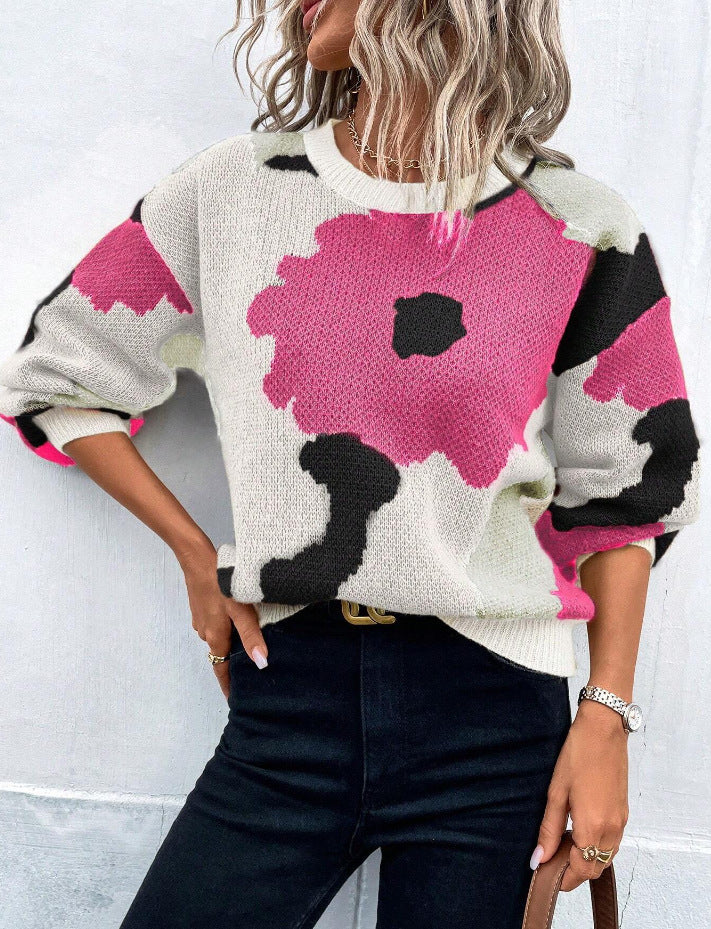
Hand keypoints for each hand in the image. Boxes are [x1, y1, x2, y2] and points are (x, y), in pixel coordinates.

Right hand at [178, 541, 268, 699]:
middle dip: (233, 664)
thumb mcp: (240, 609)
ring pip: (219, 638)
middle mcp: (205, 633)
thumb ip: (251, 636)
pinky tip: (239, 620)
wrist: (196, 558)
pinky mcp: (201, 608)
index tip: (235, 701)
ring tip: (250, 643)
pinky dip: (226, 628)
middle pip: (220, 655)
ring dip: (231, 643)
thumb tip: (262, 664)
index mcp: (215, 637)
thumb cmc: (221, 583)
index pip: (220, 670)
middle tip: (252, 670)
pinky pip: (215, 626)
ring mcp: (201, 620)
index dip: (228, 686)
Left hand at [532, 697, 628, 890]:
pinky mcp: (624, 811)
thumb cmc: (578, 755)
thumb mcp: (556, 792)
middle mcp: (612, 829)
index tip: (547, 873)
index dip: (564, 878)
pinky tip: (580, 830)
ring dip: (587, 859)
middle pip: (596, 868)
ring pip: (606, 856)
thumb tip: (539, 857)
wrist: (603, 729)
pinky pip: (613, 841)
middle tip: (552, 859)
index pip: (582, 870)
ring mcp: (621, 821)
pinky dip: (597, 846)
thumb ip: (549, 829)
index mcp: (594, 826)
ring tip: (563, 843)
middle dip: (575, 871)